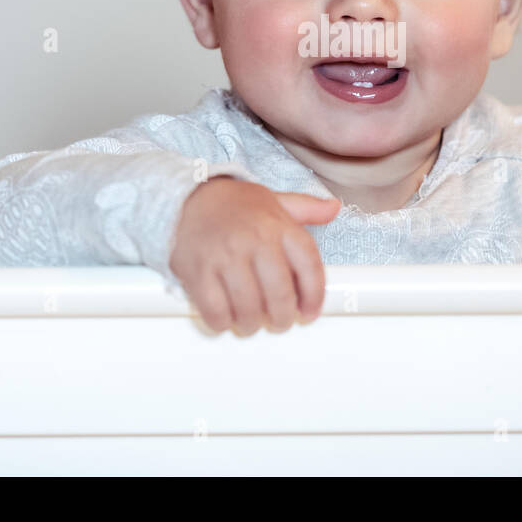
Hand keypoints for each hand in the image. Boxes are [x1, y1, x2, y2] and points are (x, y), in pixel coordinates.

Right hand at [171, 177, 340, 336]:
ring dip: (253, 324)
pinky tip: (226, 318)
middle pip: (280, 295)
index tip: (310, 312)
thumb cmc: (235, 204)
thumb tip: (334, 208)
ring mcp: (225, 256)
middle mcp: (255, 240)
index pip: (309, 267)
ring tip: (252, 322)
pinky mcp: (198, 271)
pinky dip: (222, 323)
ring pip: (248, 309)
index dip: (314, 296)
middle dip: (283, 318)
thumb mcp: (275, 200)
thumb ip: (307, 208)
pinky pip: (215, 311)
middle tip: (279, 322)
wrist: (187, 197)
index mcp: (278, 225)